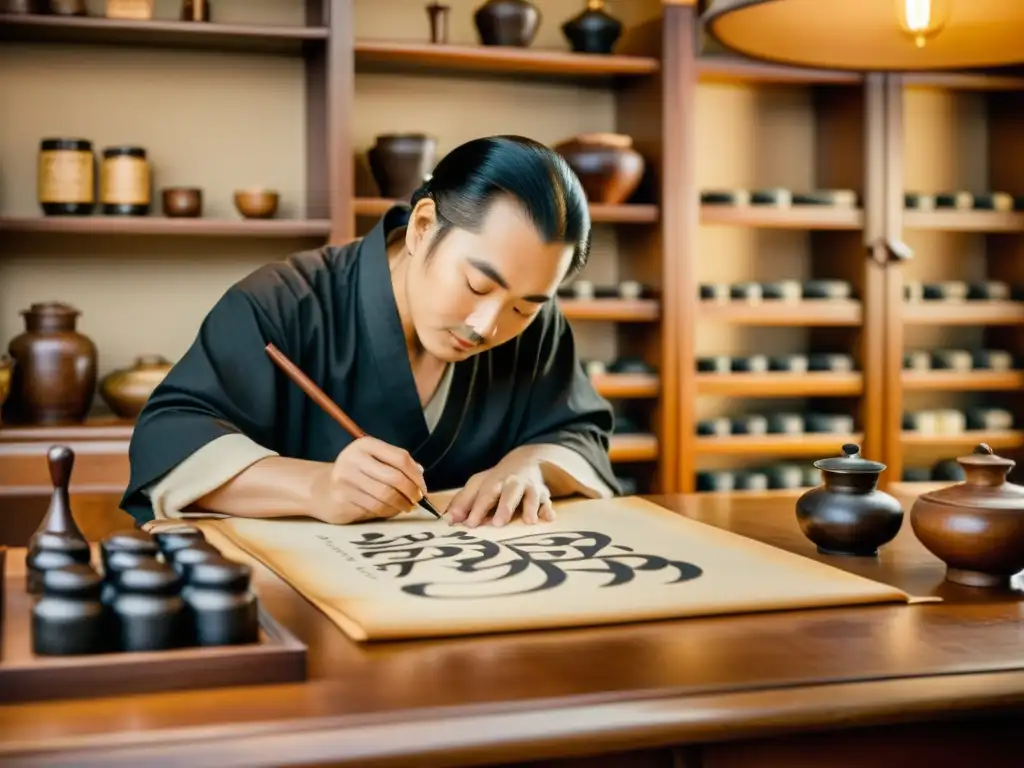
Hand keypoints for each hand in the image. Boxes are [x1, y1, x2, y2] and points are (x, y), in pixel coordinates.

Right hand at [310, 437, 425, 523]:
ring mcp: (345, 478)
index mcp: (365, 445)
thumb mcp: (374, 462)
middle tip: (417, 501)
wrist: (321, 490)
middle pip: (395, 477)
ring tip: (406, 507)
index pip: (400, 457)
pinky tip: (390, 511)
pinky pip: (374, 507)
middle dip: (411, 492)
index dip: (416, 475)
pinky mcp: (342, 498)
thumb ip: (397, 465)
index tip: (423, 488)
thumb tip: (420, 474)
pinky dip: (388, 511)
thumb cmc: (356, 475)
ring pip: (386, 495)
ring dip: (401, 505)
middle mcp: (353, 458)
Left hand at [445, 460, 553, 527]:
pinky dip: (549, 509)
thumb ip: (463, 502)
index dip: (477, 508)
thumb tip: (448, 520)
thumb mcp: (478, 486)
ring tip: (529, 521)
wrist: (526, 462)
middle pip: (509, 493)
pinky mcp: (545, 495)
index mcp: (495, 482)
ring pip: (531, 496)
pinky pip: (548, 502)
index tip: (470, 524)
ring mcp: (531, 489)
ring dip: (531, 507)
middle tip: (498, 523)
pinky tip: (549, 518)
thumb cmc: (497, 481)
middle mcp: (513, 484)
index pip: (485, 495)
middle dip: (505, 507)